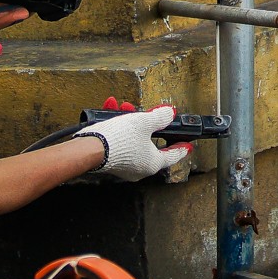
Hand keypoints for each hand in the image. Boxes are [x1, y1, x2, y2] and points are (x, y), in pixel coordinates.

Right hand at [77, 103, 192, 180]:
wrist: (90, 148)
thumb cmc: (119, 140)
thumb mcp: (144, 122)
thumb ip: (160, 117)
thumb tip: (170, 114)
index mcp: (153, 163)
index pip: (172, 156)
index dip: (180, 148)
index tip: (187, 146)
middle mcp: (140, 169)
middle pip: (150, 144)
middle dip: (148, 126)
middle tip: (151, 116)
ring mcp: (125, 167)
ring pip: (133, 141)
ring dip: (130, 123)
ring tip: (124, 109)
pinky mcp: (111, 162)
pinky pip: (119, 143)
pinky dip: (118, 129)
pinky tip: (112, 112)